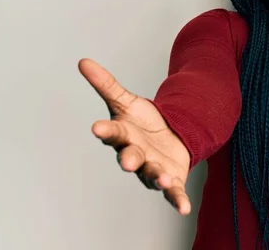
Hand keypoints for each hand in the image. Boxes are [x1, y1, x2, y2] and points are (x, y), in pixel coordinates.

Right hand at [78, 58, 190, 214]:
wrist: (169, 135)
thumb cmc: (142, 122)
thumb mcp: (127, 101)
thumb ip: (107, 84)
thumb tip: (83, 61)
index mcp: (123, 135)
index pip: (112, 133)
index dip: (105, 131)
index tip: (95, 128)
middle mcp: (135, 155)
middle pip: (130, 157)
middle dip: (129, 159)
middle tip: (127, 162)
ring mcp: (152, 168)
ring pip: (152, 175)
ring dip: (156, 178)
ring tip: (162, 178)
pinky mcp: (170, 178)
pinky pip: (174, 192)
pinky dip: (178, 200)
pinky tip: (184, 208)